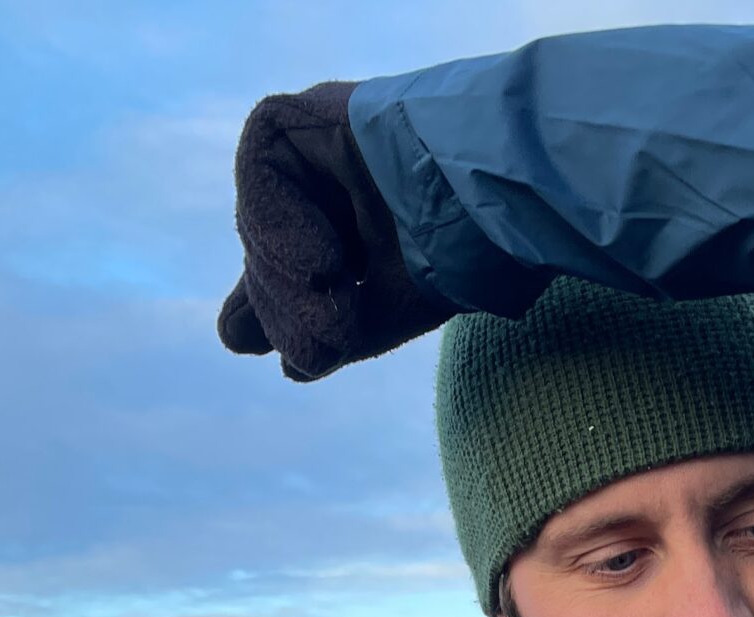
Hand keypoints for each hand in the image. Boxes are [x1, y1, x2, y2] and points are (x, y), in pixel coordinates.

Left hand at [218, 81, 451, 380]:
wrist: (492, 197)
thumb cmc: (456, 252)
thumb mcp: (388, 309)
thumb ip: (326, 334)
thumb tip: (282, 363)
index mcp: (350, 220)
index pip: (285, 268)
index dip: (275, 313)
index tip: (299, 359)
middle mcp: (326, 181)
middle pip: (269, 253)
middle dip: (287, 304)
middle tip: (328, 337)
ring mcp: (311, 146)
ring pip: (260, 221)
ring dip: (285, 276)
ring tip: (332, 295)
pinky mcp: (299, 117)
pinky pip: (260, 172)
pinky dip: (277, 224)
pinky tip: (322, 260)